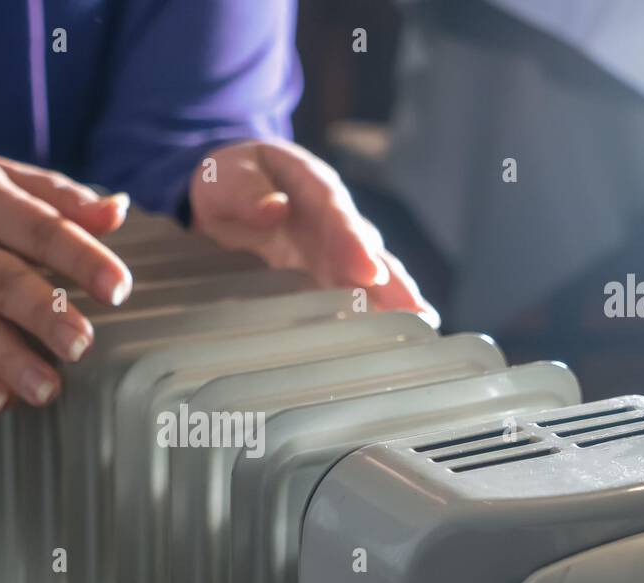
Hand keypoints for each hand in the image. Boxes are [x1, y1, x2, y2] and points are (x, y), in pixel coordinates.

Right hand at [0, 153, 132, 411]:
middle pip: (1, 281)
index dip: (80, 257)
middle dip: (43, 313)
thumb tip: (119, 211)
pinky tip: (1, 401)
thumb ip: (59, 197)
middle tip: (82, 343)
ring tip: (48, 390)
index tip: (119, 287)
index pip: (39, 226)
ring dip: (9, 362)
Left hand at [189, 140, 436, 319]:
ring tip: (418, 328)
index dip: (352, 243)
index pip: (336, 214)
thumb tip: (272, 208)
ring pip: (369, 278)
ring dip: (392, 303)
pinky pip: (351, 300)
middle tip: (413, 311)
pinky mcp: (327, 279)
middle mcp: (333, 222)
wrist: (230, 195)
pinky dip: (371, 320)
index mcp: (311, 187)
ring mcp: (334, 253)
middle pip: (367, 251)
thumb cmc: (230, 181)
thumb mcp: (225, 176)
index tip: (368, 271)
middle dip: (390, 280)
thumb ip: (245, 190)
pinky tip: (391, 344)